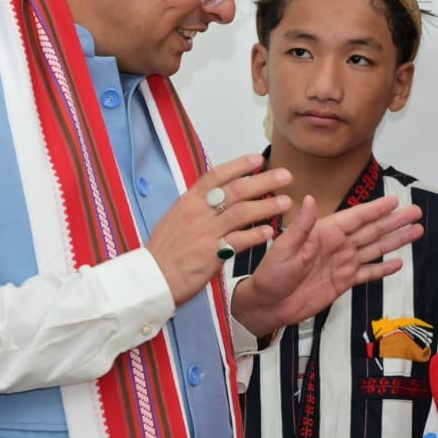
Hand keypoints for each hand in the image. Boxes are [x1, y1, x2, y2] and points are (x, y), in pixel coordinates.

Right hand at [145, 156, 291, 304]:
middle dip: (264, 181)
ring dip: (267, 206)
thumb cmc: (164, 250)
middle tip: (286, 176)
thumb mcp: (176, 218)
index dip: (239, 165)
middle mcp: (198, 212)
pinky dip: (256, 235)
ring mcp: (205, 232)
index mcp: (188, 201)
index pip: (216, 175)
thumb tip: (216, 193)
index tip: (258, 159)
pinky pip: (239, 241)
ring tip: (287, 202)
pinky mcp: (212, 254)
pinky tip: (270, 231)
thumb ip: (197, 205)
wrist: (151, 278)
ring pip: (242, 213)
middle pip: (236, 190)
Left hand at [233, 194, 424, 335]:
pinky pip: (368, 273)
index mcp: (325, 232)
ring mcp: (342, 264)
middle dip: (394, 221)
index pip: (356, 217)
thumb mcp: (285, 247)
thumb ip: (302, 226)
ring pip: (375, 249)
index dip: (375, 209)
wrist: (269, 304)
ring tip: (416, 231)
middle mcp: (337, 245)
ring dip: (395, 241)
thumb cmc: (272, 273)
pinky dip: (383, 269)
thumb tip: (309, 199)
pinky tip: (398, 263)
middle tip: (415, 212)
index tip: (394, 200)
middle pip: (372, 230)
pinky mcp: (343, 282)